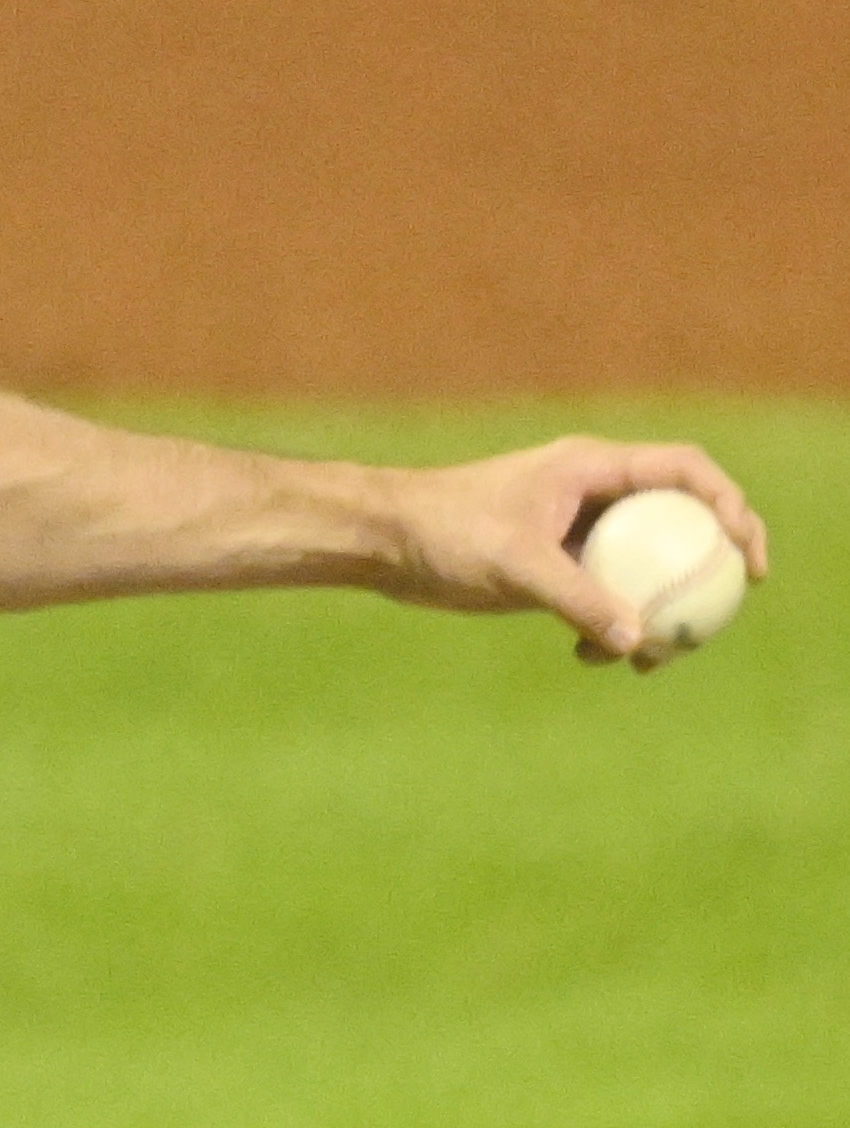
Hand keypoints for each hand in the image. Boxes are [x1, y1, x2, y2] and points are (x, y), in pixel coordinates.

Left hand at [386, 436, 768, 668]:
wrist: (383, 543)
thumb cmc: (443, 531)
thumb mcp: (514, 563)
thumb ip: (576, 597)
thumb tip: (634, 641)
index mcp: (592, 468)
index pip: (686, 472)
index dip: (729, 506)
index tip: (744, 556)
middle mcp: (593, 494)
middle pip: (677, 524)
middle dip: (704, 569)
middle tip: (715, 617)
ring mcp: (575, 531)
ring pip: (643, 567)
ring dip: (655, 610)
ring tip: (651, 659)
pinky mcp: (553, 566)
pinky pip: (604, 595)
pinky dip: (609, 625)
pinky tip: (588, 657)